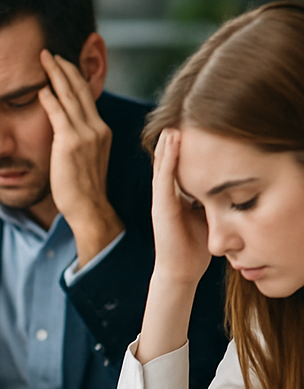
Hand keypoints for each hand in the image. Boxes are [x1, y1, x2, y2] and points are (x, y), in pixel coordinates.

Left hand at [38, 51, 122, 264]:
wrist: (88, 208)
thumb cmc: (80, 188)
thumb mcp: (84, 157)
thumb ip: (77, 139)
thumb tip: (63, 130)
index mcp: (100, 130)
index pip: (86, 96)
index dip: (74, 76)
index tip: (62, 62)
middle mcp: (96, 128)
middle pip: (80, 89)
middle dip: (65, 67)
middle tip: (50, 51)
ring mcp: (86, 134)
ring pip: (70, 96)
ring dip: (56, 74)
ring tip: (44, 58)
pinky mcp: (71, 143)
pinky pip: (59, 114)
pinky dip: (50, 98)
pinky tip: (40, 86)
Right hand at [150, 128, 211, 286]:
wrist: (181, 271)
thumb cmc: (195, 247)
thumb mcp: (208, 215)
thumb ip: (210, 199)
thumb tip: (227, 183)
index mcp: (177, 197)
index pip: (180, 166)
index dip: (185, 147)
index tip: (194, 127)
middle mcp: (166, 196)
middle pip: (169, 162)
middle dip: (174, 141)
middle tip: (180, 117)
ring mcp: (161, 201)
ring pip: (163, 166)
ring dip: (168, 145)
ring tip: (174, 124)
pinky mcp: (161, 208)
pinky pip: (163, 179)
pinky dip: (167, 160)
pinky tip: (171, 143)